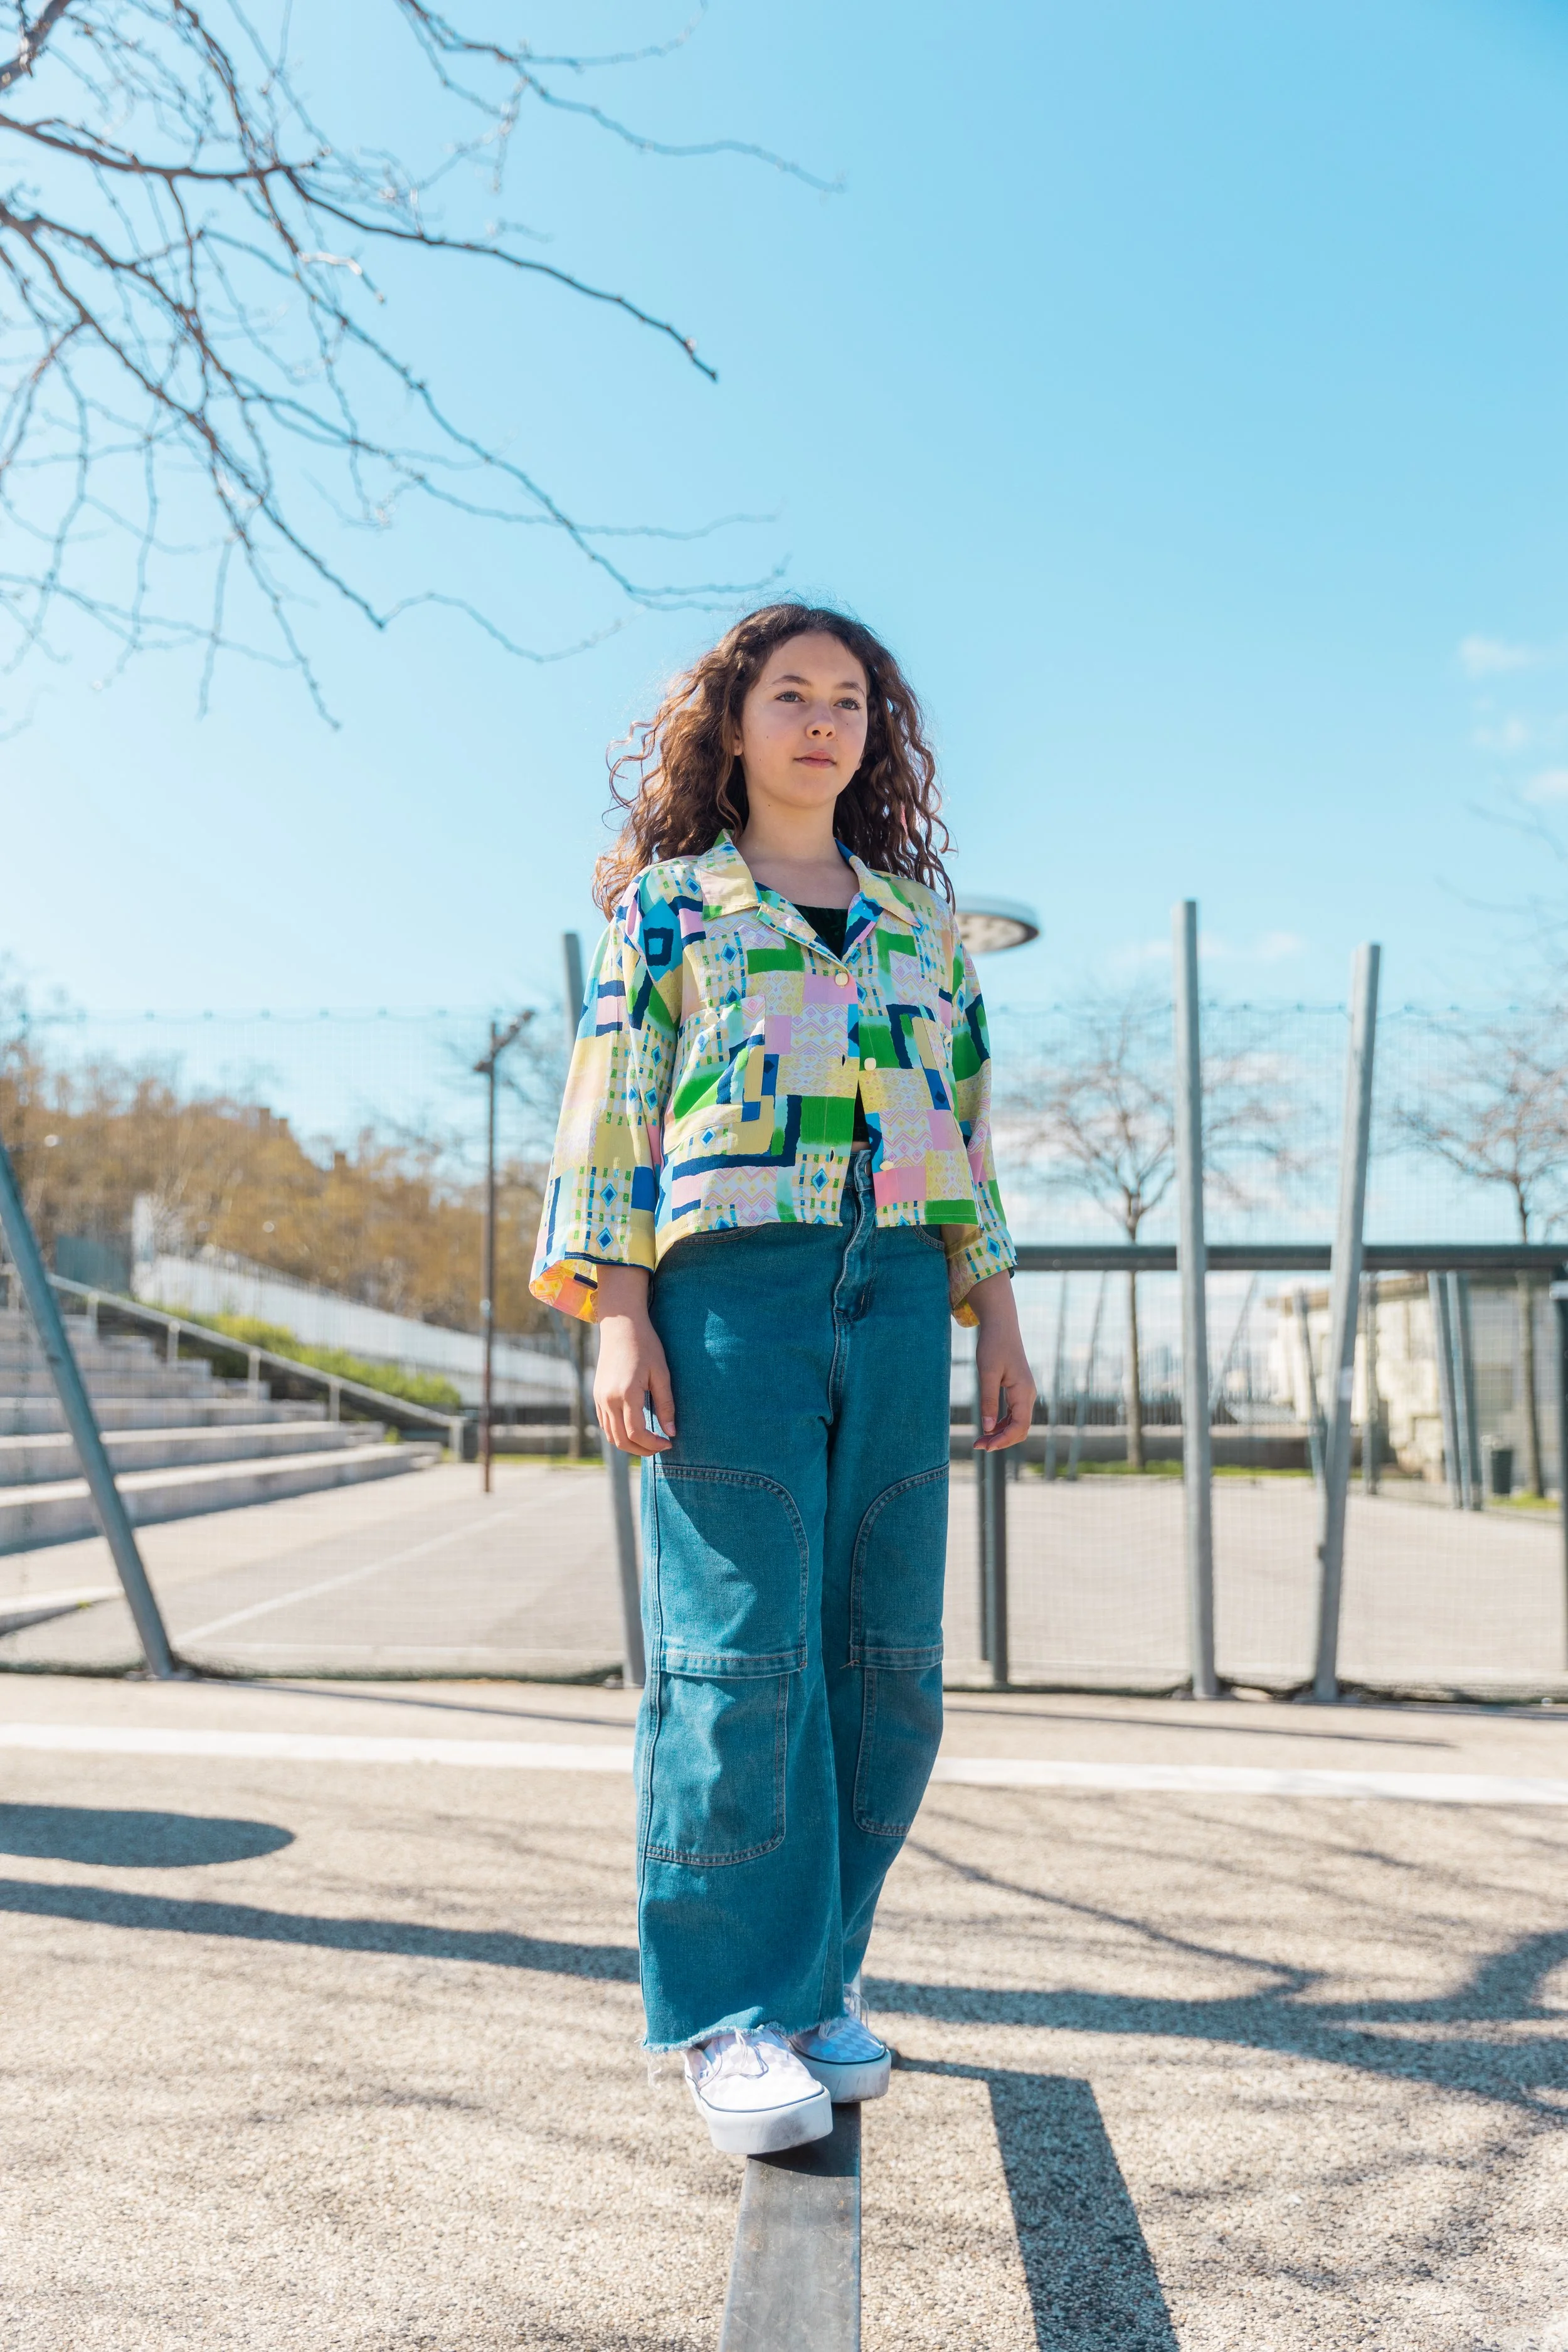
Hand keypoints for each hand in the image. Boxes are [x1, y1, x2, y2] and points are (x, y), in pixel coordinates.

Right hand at [591, 1265, 675, 1456]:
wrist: (621, 1325)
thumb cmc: (645, 1346)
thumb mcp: (661, 1374)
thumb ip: (666, 1405)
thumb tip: (671, 1432)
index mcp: (626, 1393)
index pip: (636, 1432)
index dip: (653, 1444)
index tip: (668, 1444)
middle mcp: (608, 1399)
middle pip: (621, 1439)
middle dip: (642, 1450)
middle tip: (660, 1447)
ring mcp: (599, 1398)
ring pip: (610, 1435)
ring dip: (629, 1445)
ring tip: (649, 1442)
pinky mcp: (596, 1395)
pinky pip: (605, 1424)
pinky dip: (618, 1434)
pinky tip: (635, 1430)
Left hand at [969, 1273, 1035, 1452]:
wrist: (1001, 1326)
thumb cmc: (993, 1345)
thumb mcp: (987, 1373)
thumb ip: (988, 1400)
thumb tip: (987, 1428)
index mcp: (1023, 1392)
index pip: (1019, 1426)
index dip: (1003, 1440)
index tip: (984, 1447)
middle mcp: (1028, 1395)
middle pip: (1020, 1429)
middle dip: (1001, 1441)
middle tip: (978, 1445)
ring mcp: (1025, 1393)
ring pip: (1018, 1423)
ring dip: (1001, 1434)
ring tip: (981, 1440)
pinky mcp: (1019, 1391)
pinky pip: (1014, 1415)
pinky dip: (1002, 1424)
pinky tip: (988, 1427)